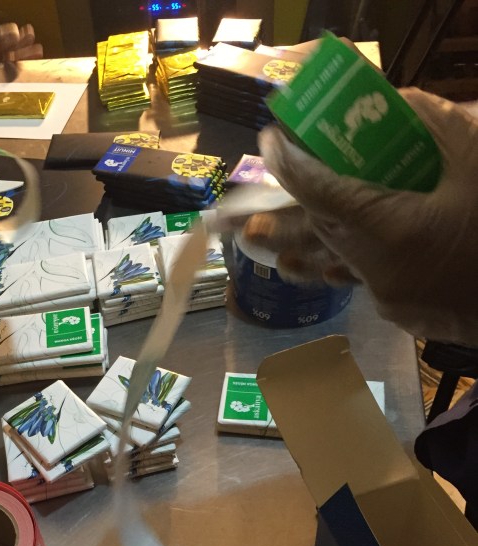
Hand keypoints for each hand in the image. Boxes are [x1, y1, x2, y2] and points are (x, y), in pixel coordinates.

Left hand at [247, 88, 477, 345]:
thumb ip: (441, 129)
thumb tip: (405, 102)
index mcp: (391, 230)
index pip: (324, 193)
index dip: (293, 166)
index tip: (270, 143)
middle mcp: (377, 268)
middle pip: (318, 232)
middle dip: (281, 212)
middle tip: (237, 210)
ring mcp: (386, 295)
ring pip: (333, 263)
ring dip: (300, 249)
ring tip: (262, 242)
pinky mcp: (400, 311)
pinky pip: (360, 280)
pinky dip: (341, 265)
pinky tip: (320, 265)